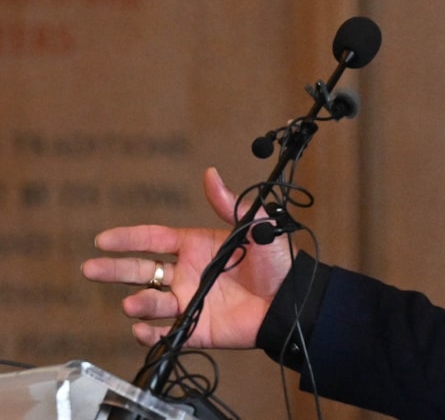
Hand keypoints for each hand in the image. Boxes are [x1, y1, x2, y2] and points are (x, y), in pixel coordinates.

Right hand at [81, 167, 293, 348]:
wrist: (291, 300)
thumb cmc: (277, 262)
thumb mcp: (257, 227)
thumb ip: (231, 205)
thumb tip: (211, 174)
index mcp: (195, 246)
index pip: (153, 240)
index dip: (128, 238)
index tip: (102, 239)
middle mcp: (186, 273)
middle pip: (141, 271)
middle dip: (114, 269)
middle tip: (91, 269)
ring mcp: (188, 301)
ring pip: (151, 302)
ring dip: (138, 303)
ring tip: (132, 303)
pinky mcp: (196, 327)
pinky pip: (166, 332)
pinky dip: (150, 333)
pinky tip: (143, 328)